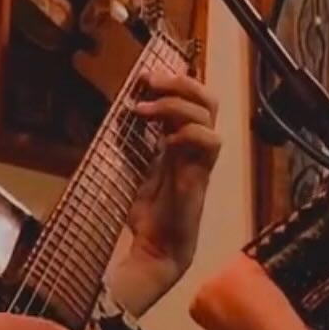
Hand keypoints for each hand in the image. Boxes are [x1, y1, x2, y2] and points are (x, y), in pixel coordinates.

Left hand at [117, 70, 219, 313]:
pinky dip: (188, 132)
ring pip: (208, 113)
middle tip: (150, 81)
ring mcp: (200, 158)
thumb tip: (119, 111)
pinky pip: (209, 141)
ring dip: (175, 104)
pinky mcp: (201, 175)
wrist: (156, 250)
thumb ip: (133, 141)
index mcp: (179, 140)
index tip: (142, 78)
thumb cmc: (145, 214)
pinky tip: (165, 140)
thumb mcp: (132, 168)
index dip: (173, 82)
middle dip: (180, 82)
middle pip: (208, 98)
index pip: (191, 98)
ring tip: (146, 111)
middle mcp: (194, 145)